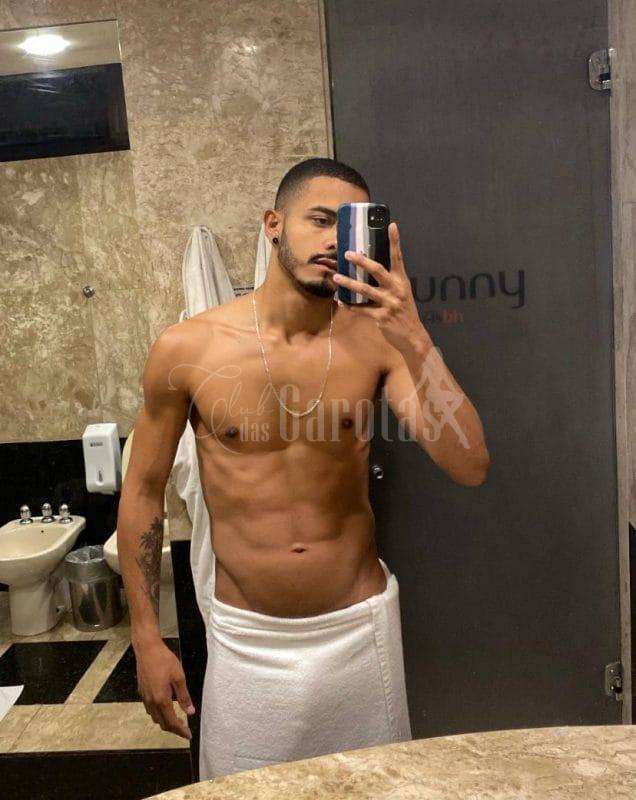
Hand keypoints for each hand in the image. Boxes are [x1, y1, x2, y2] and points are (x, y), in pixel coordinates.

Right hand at [134, 639, 194, 739]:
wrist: (147, 649)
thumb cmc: (165, 660)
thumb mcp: (179, 677)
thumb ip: (184, 696)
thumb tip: (190, 712)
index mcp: (161, 699)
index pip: (172, 722)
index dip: (181, 731)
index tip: (189, 735)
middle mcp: (151, 702)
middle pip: (162, 723)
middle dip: (173, 728)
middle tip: (185, 728)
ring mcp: (144, 697)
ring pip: (155, 717)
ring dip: (165, 721)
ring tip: (176, 719)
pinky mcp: (141, 692)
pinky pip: (150, 709)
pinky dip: (158, 713)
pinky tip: (165, 707)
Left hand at [333, 221, 428, 352]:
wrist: (412, 336)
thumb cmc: (405, 312)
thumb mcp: (402, 294)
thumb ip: (390, 282)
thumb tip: (372, 269)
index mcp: (402, 281)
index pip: (398, 257)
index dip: (395, 241)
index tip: (391, 225)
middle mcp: (396, 289)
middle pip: (377, 270)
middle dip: (362, 261)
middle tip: (348, 253)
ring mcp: (389, 303)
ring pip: (365, 290)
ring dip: (349, 283)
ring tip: (336, 277)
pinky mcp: (381, 317)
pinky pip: (361, 310)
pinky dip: (350, 306)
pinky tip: (340, 301)